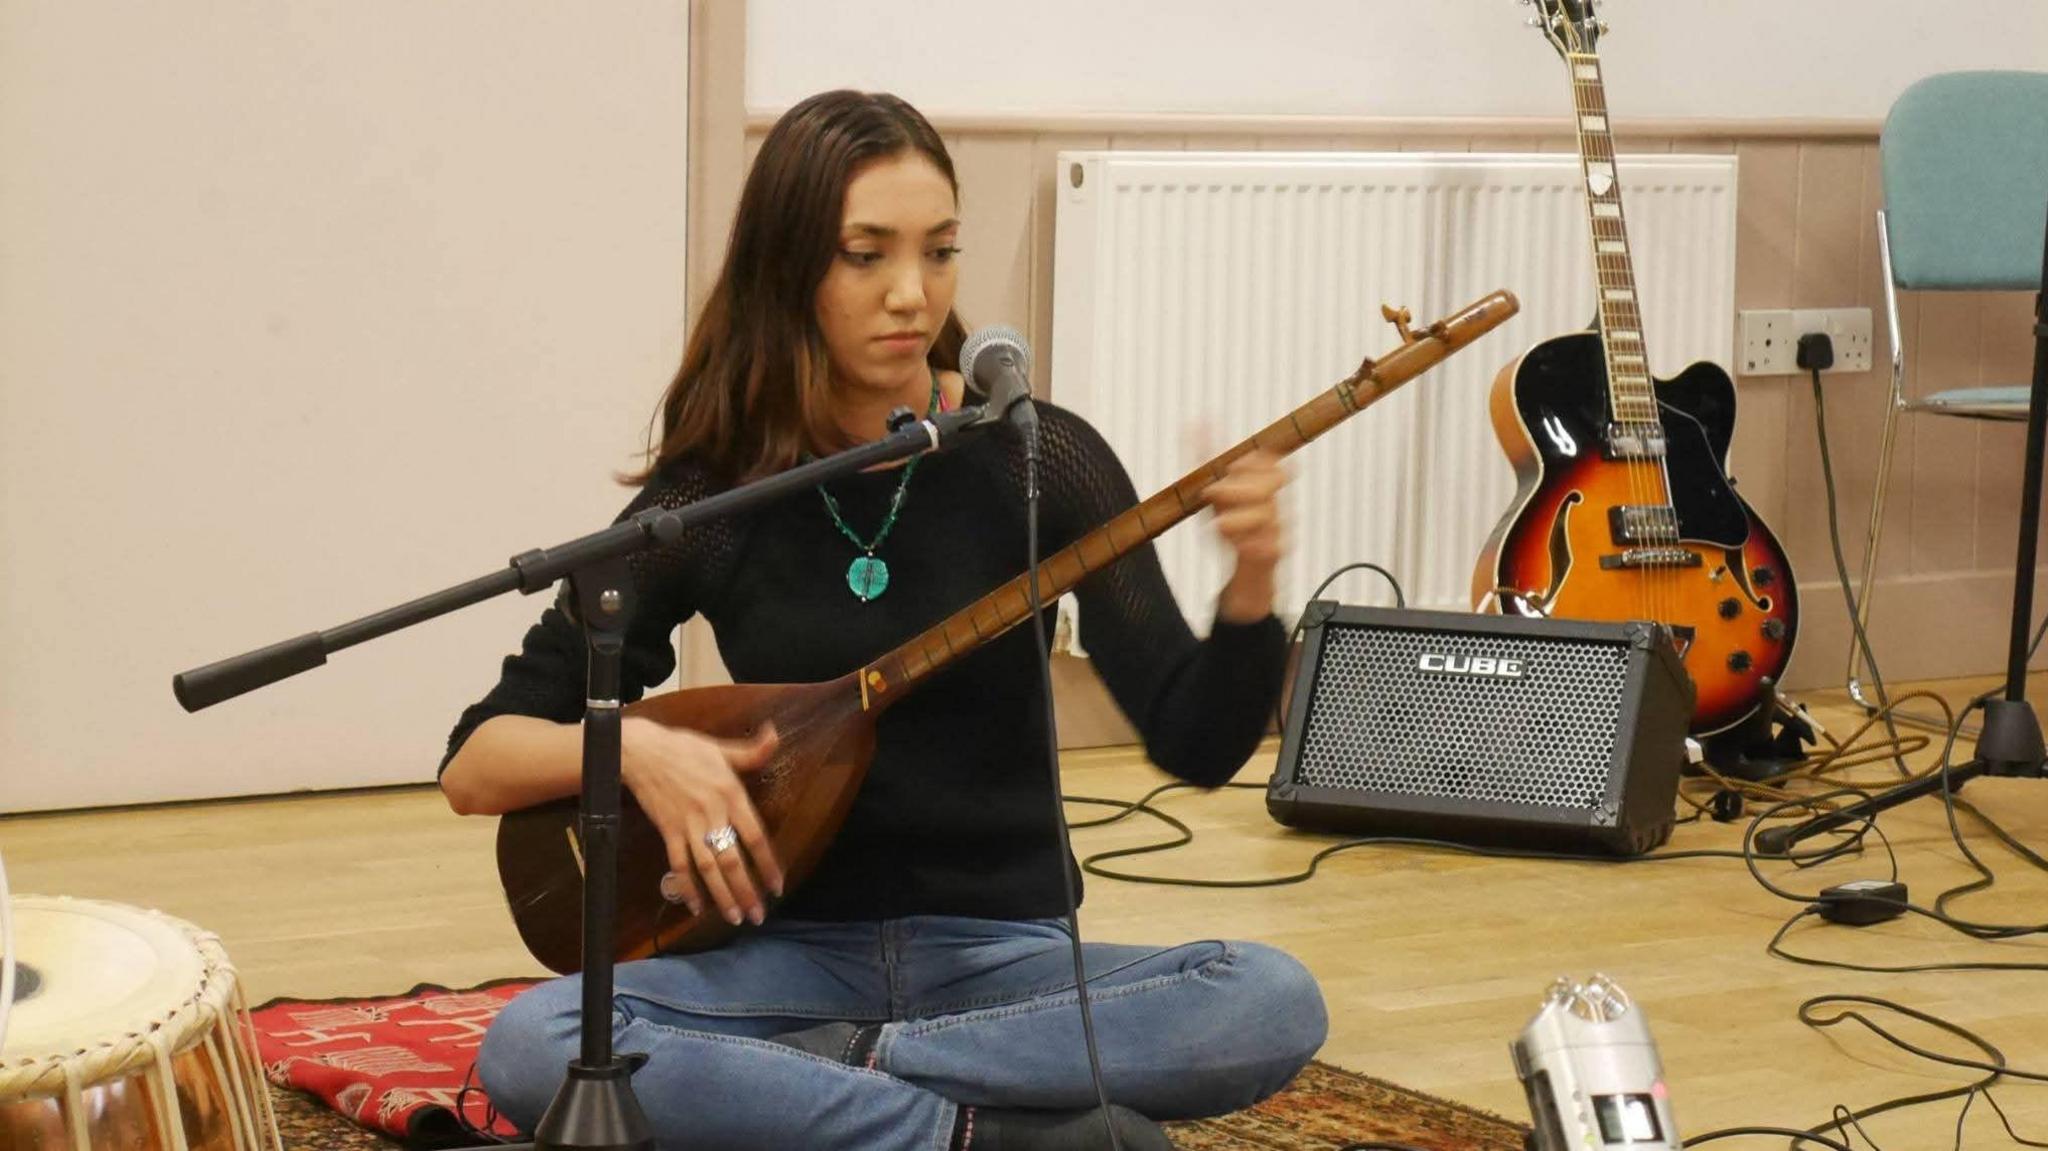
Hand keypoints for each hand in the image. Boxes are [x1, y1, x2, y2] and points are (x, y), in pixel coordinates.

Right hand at [620, 717, 781, 926]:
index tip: (777, 887)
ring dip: (721, 895)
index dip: (767, 865)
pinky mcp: (667, 830)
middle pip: (732, 860)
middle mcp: (712, 813)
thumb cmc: (685, 748)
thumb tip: (775, 735)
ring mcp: (688, 824)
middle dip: (747, 891)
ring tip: (734, 917)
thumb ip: (753, 751)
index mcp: (731, 794)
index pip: (755, 837)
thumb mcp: (722, 748)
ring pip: (707, 868)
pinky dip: (686, 887)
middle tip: (758, 916)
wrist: (642, 751)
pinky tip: (696, 907)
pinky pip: (679, 864)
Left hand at [1207, 450, 1286, 622]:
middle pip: (1270, 483)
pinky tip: (1241, 547)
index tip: (1231, 466)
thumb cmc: (1228, 516)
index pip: (1269, 460)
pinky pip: (1272, 547)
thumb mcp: (1212, 487)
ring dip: (1240, 519)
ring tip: (1220, 525)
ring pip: (1268, 516)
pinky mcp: (1276, 550)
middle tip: (1212, 493)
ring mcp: (1278, 524)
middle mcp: (1273, 500)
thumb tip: (1194, 421)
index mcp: (1261, 481)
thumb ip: (1205, 454)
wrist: (1242, 562)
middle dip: (1240, 488)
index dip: (1251, 461)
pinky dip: (1254, 546)